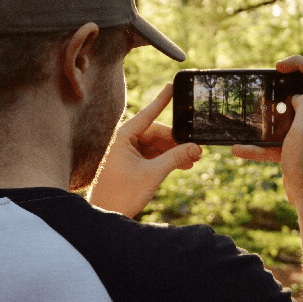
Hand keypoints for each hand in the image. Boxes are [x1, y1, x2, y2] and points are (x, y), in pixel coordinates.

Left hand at [89, 83, 202, 217]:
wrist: (106, 215)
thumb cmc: (122, 194)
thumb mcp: (153, 174)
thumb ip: (175, 158)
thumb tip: (196, 148)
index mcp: (123, 137)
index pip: (147, 114)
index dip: (162, 100)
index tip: (172, 85)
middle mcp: (123, 141)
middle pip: (156, 133)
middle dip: (177, 141)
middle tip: (196, 150)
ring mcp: (127, 152)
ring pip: (156, 144)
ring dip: (174, 151)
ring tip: (192, 161)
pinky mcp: (130, 163)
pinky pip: (152, 155)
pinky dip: (166, 159)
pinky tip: (182, 165)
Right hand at [232, 56, 302, 205]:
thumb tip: (297, 98)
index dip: (297, 63)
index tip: (277, 67)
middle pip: (301, 89)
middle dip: (280, 85)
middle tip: (263, 86)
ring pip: (284, 115)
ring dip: (266, 115)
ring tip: (250, 116)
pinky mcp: (296, 148)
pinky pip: (275, 141)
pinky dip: (259, 145)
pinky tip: (239, 149)